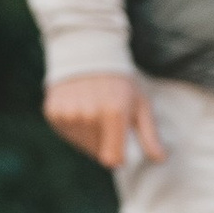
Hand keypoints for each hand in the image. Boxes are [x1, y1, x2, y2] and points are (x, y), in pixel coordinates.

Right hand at [45, 73, 162, 170]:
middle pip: (97, 151)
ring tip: (94, 111)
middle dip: (105, 142)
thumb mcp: (141, 104)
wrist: (88, 52)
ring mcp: (68, 113)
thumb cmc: (121, 82)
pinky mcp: (53, 112)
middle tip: (108, 119)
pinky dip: (73, 126)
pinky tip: (80, 108)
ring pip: (81, 143)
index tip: (121, 146)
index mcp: (113, 113)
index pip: (112, 159)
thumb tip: (160, 160)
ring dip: (89, 135)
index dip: (118, 156)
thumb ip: (150, 135)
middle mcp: (88, 114)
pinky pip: (66, 132)